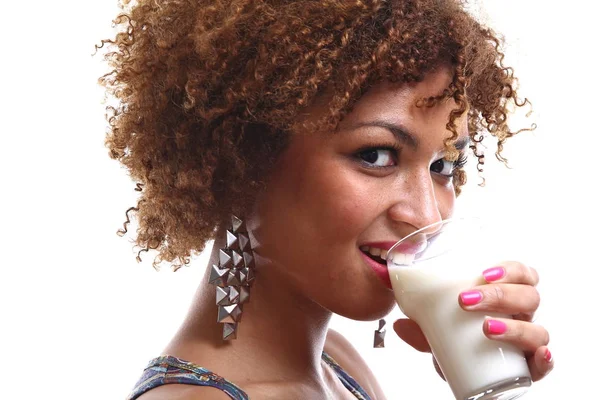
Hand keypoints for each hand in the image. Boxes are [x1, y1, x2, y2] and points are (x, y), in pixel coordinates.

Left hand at [393, 261, 552, 381]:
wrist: (460, 372)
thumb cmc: (455, 339)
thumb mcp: (435, 330)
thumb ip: (419, 327)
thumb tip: (398, 324)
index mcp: (506, 297)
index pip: (522, 273)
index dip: (510, 269)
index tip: (483, 272)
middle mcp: (522, 316)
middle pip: (529, 296)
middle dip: (500, 295)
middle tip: (466, 300)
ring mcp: (527, 341)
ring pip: (537, 328)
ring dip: (515, 326)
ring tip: (486, 327)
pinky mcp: (529, 367)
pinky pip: (545, 363)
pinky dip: (545, 360)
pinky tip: (538, 355)